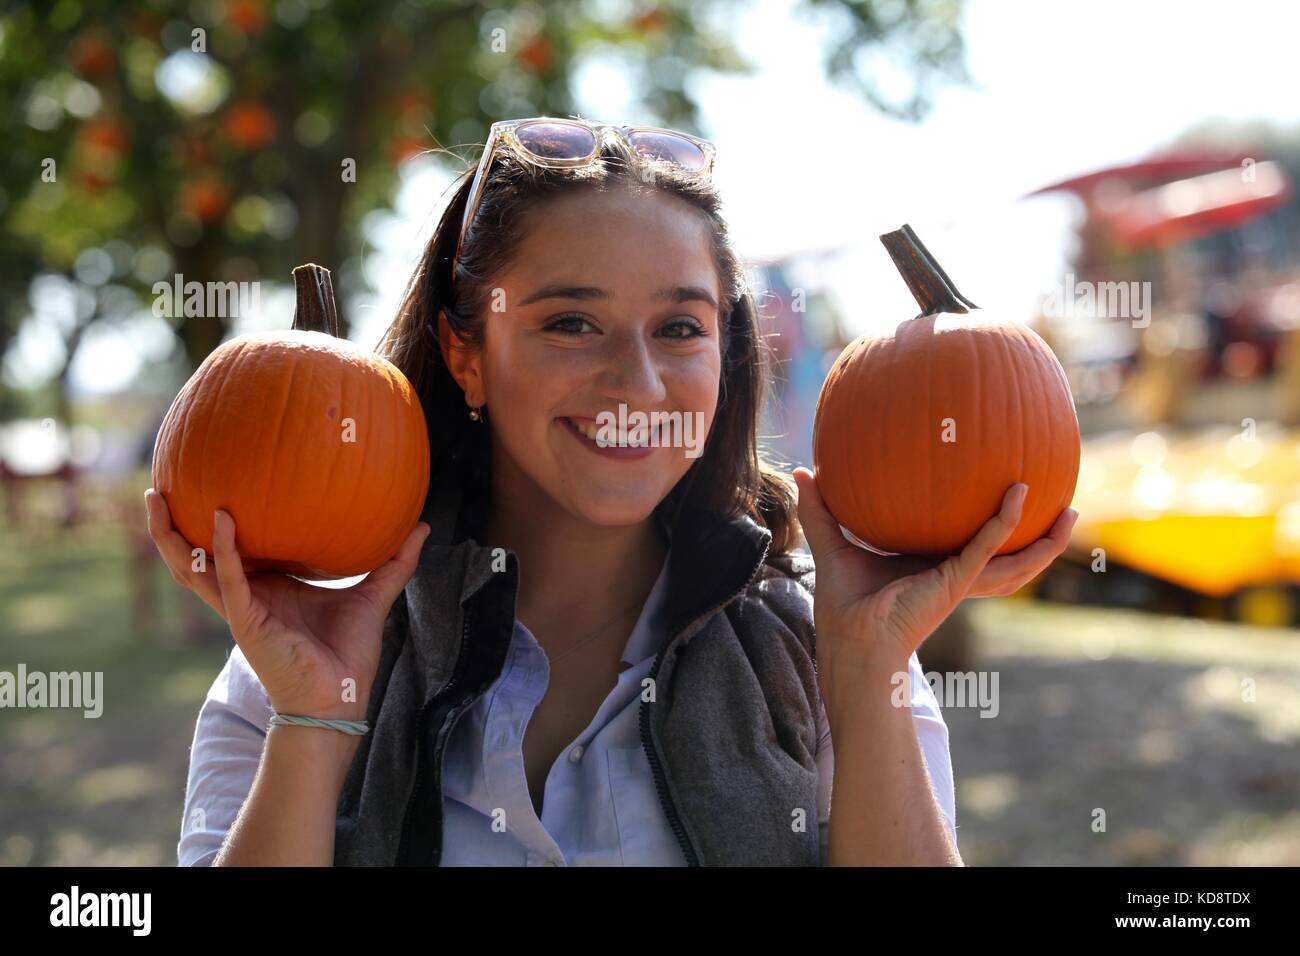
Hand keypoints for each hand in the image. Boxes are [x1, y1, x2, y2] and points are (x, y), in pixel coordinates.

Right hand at [145, 489, 428, 720]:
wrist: (339, 698)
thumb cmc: (348, 654)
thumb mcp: (373, 595)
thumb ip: (394, 561)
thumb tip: (421, 525)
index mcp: (267, 586)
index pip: (234, 548)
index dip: (216, 519)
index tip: (212, 478)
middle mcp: (245, 593)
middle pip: (195, 554)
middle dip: (171, 522)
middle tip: (159, 484)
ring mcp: (240, 607)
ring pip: (191, 567)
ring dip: (169, 534)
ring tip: (156, 496)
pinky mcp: (246, 620)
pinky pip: (228, 579)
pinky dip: (223, 549)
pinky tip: (224, 519)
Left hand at [791, 467, 1075, 692]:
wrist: (850, 642)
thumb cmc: (843, 605)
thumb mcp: (832, 546)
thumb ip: (821, 510)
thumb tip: (804, 471)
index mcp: (931, 569)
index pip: (969, 548)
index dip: (991, 529)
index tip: (1004, 500)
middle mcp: (953, 576)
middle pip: (1008, 558)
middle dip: (1039, 541)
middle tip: (1061, 509)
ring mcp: (959, 580)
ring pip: (1016, 560)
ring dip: (1047, 541)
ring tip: (1071, 511)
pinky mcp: (956, 581)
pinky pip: (988, 545)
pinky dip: (1005, 522)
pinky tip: (1018, 494)